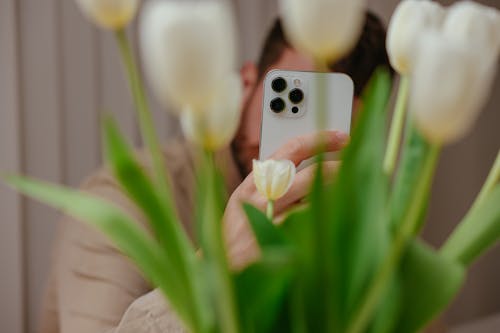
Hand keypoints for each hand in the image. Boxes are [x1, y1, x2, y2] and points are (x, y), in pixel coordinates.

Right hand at [223, 130, 348, 268]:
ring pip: (318, 199)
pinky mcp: (286, 240)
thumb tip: (304, 165)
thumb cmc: (236, 233)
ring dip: (336, 195)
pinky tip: (332, 220)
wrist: (224, 266)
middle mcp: (265, 197)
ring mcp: (275, 220)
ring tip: (347, 193)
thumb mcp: (244, 199)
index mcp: (255, 181)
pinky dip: (326, 219)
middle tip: (353, 166)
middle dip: (338, 168)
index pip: (292, 149)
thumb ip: (269, 181)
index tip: (340, 137)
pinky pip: (315, 224)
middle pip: (313, 173)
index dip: (320, 139)